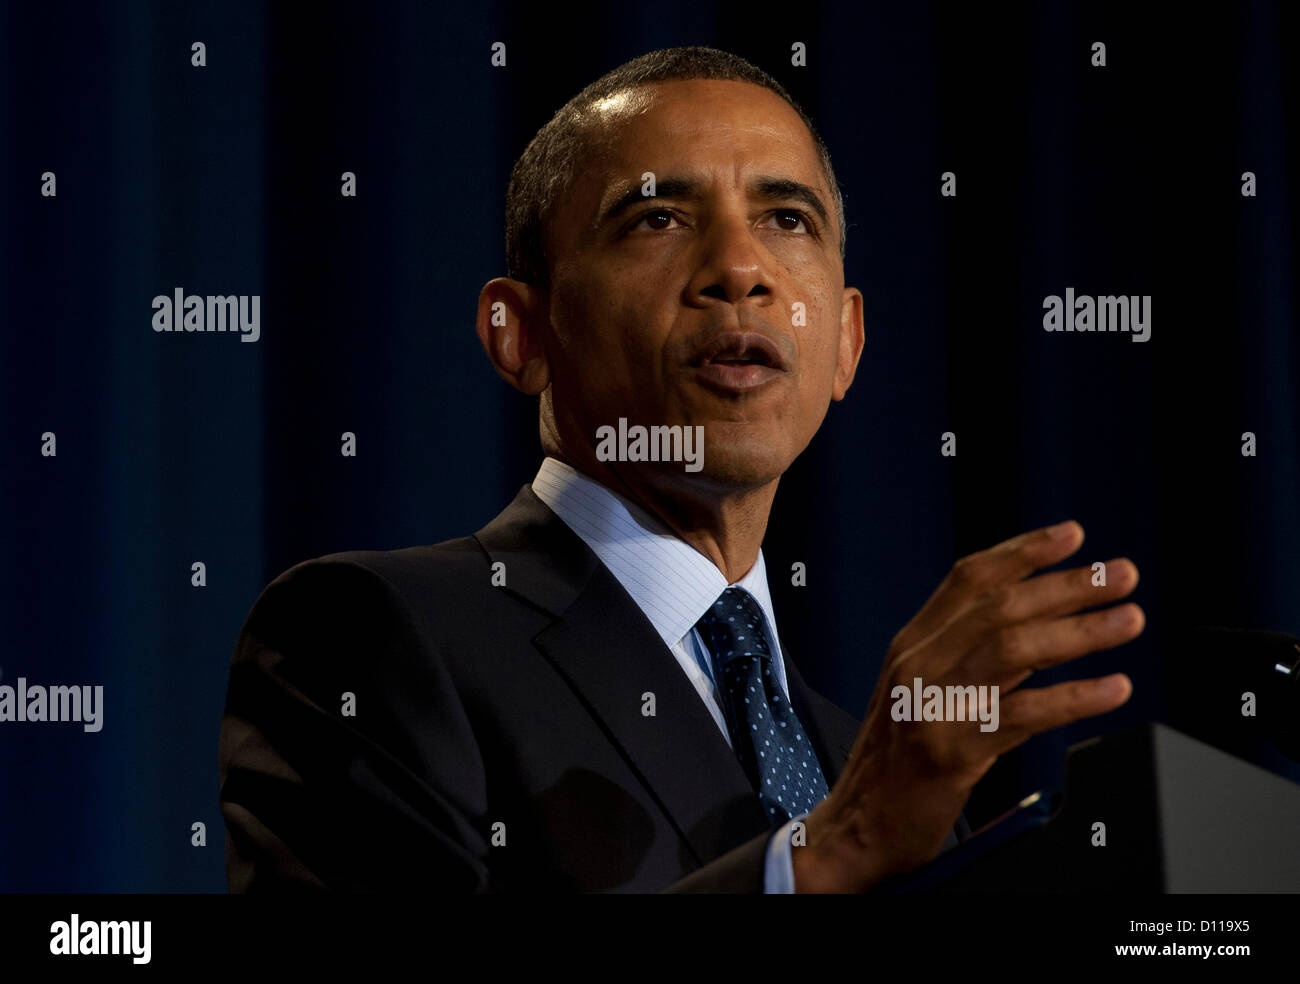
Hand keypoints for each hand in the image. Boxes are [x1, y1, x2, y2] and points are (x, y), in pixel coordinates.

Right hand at [792, 520, 1142, 891]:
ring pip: (1012, 650)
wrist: (858, 825)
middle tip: (1122, 574)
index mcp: (912, 645)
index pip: (968, 580)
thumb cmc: (898, 762)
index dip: (1023, 552)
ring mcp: (930, 706)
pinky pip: (1020, 714)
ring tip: (1128, 619)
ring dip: (1079, 631)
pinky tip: (1112, 689)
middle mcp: (917, 665)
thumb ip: (967, 655)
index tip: (1074, 537)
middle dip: (1067, 586)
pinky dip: (1072, 698)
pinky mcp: (949, 752)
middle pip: (999, 608)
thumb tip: (1036, 620)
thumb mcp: (920, 692)